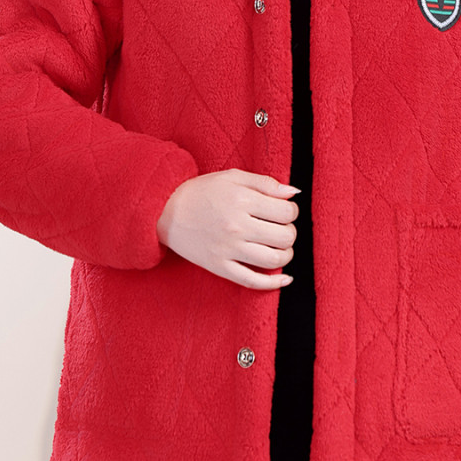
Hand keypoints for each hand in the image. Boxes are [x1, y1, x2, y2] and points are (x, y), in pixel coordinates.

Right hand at [156, 169, 300, 289]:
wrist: (165, 210)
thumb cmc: (202, 191)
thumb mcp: (233, 176)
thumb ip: (266, 183)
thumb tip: (294, 193)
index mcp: (242, 200)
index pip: (286, 212)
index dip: (291, 212)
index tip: (284, 211)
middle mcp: (237, 226)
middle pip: (285, 237)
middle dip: (290, 232)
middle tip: (280, 227)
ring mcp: (228, 250)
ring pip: (274, 260)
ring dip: (286, 254)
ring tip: (279, 247)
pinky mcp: (219, 267)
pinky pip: (252, 281)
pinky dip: (273, 283)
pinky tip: (284, 278)